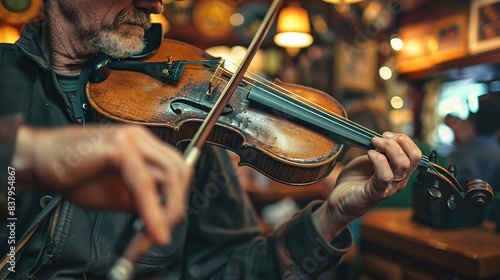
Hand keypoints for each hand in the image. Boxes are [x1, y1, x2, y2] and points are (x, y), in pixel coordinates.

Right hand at [12, 123, 191, 244]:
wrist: (39, 160)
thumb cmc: (73, 174)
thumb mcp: (117, 194)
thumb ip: (143, 201)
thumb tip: (163, 217)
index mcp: (144, 145)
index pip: (176, 169)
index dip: (176, 199)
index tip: (167, 225)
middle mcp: (141, 138)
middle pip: (179, 169)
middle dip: (176, 203)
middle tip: (164, 230)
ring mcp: (132, 139)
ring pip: (168, 174)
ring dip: (167, 209)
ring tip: (156, 232)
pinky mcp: (119, 147)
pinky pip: (144, 182)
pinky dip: (151, 209)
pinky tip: (150, 227)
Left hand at [313, 132, 421, 239]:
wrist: (339, 200)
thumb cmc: (354, 180)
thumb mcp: (369, 160)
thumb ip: (380, 152)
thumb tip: (384, 139)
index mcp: (399, 172)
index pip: (415, 155)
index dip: (404, 140)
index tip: (387, 134)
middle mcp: (398, 181)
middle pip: (412, 158)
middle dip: (397, 142)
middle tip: (379, 138)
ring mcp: (389, 188)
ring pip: (402, 165)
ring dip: (388, 148)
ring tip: (373, 144)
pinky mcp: (376, 193)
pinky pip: (385, 176)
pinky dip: (378, 160)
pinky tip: (369, 154)